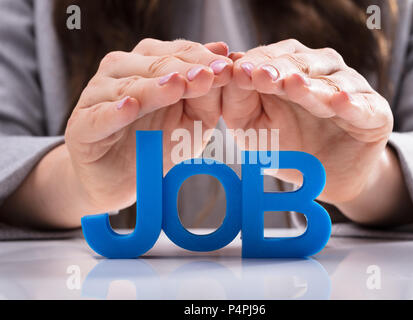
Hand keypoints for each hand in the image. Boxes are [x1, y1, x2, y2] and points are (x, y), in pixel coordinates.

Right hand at [65, 39, 231, 212]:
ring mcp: (97, 96)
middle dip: (185, 69)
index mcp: (146, 64)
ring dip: (154, 87)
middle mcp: (119, 72)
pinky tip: (130, 106)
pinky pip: (100, 116)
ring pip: (128, 86)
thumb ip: (205, 94)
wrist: (120, 178)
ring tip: (178, 85)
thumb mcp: (192, 120)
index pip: (176, 53)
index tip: (228, 67)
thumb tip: (226, 59)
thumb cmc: (157, 143)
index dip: (202, 59)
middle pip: (154, 64)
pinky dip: (115, 111)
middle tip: (210, 74)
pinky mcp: (82, 126)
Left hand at [223, 39, 393, 206]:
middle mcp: (322, 72)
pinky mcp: (375, 113)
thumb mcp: (251, 126)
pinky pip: (365, 107)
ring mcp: (351, 89)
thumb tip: (232, 69)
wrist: (324, 178)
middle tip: (261, 76)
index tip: (238, 71)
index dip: (256, 63)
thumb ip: (238, 100)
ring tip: (294, 85)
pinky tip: (341, 101)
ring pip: (332, 82)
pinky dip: (353, 104)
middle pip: (301, 62)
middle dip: (280, 69)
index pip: (272, 57)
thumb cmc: (284, 145)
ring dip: (311, 85)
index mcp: (290, 68)